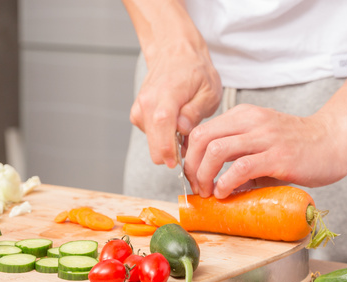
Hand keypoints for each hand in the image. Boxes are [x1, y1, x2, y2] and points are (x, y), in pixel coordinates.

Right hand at [131, 41, 221, 167]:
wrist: (175, 53)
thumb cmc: (195, 71)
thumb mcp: (208, 90)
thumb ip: (195, 112)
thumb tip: (182, 130)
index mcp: (166, 94)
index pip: (162, 125)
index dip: (168, 149)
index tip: (176, 164)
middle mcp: (147, 102)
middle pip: (153, 142)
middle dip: (172, 152)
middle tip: (192, 145)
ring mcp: (140, 109)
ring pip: (153, 142)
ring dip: (169, 143)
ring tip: (187, 128)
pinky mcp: (138, 114)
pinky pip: (151, 136)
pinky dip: (164, 136)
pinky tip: (176, 124)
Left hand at [184, 104, 346, 198]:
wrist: (334, 141)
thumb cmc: (298, 146)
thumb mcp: (262, 141)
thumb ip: (238, 155)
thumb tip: (213, 181)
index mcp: (244, 116)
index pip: (201, 131)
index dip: (190, 156)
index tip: (193, 176)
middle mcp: (251, 121)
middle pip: (202, 139)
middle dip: (192, 167)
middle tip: (197, 187)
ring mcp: (265, 137)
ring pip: (217, 150)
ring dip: (205, 176)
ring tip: (210, 192)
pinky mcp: (278, 156)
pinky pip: (241, 167)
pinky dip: (226, 183)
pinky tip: (226, 193)